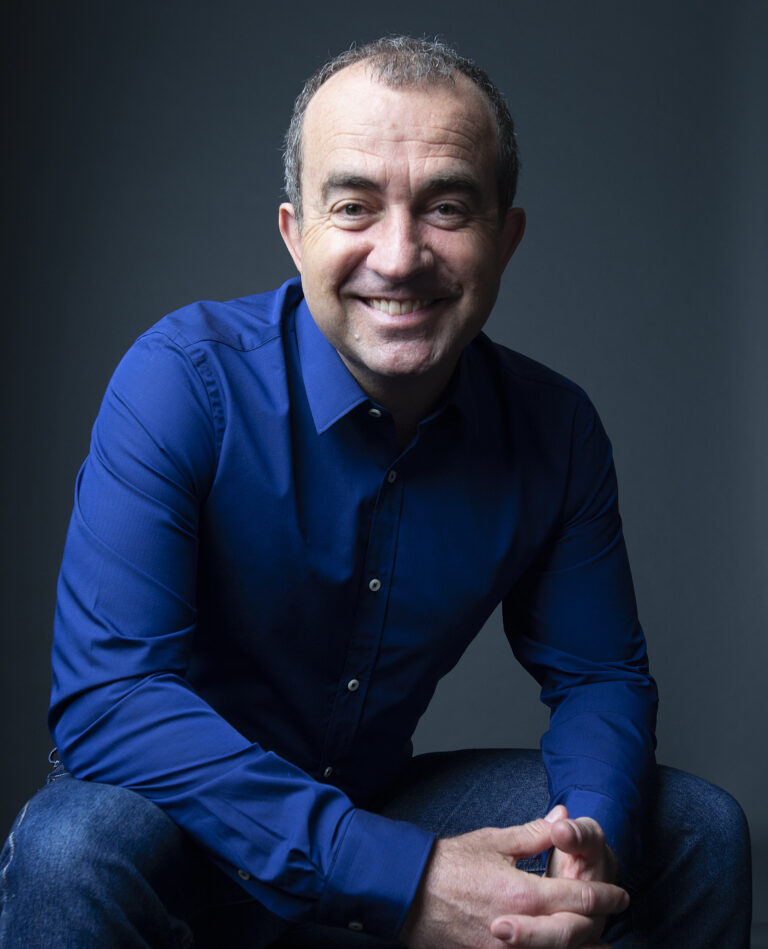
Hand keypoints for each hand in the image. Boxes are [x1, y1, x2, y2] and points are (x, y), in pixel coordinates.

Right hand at [399, 815, 628, 947]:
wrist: (405, 890)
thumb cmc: (448, 862)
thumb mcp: (493, 841)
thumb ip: (534, 834)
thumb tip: (562, 818)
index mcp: (522, 892)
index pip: (577, 898)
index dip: (604, 896)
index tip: (620, 894)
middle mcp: (518, 926)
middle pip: (573, 935)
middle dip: (598, 925)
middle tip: (616, 914)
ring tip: (601, 946)